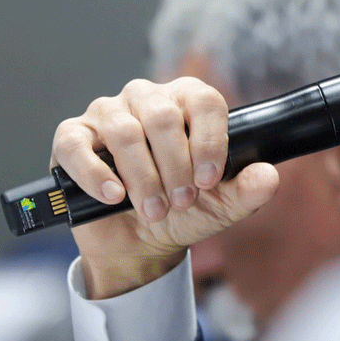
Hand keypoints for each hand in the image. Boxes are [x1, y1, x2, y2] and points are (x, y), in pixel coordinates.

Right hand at [51, 77, 279, 298]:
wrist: (139, 242)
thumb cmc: (182, 210)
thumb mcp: (223, 206)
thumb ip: (248, 190)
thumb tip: (268, 177)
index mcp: (188, 102)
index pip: (204, 101)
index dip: (209, 141)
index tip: (210, 180)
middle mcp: (147, 98)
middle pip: (163, 116)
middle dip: (176, 166)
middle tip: (182, 200)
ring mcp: (107, 113)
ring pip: (124, 131)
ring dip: (143, 177)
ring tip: (153, 209)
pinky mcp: (71, 137)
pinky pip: (76, 145)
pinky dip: (96, 174)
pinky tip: (114, 196)